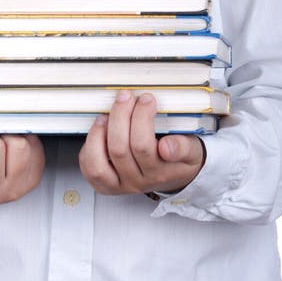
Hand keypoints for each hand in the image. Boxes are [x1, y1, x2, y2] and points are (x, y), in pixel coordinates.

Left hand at [79, 90, 205, 195]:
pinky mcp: (105, 184)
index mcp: (159, 172)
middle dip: (121, 115)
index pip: (145, 147)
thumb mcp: (192, 151)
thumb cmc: (179, 159)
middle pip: (120, 149)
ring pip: (99, 163)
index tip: (148, 99)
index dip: (142, 120)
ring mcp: (120, 184)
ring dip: (100, 133)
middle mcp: (138, 181)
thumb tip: (167, 147)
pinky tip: (100, 129)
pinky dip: (90, 147)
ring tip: (107, 114)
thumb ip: (183, 148)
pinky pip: (89, 169)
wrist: (174, 176)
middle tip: (128, 96)